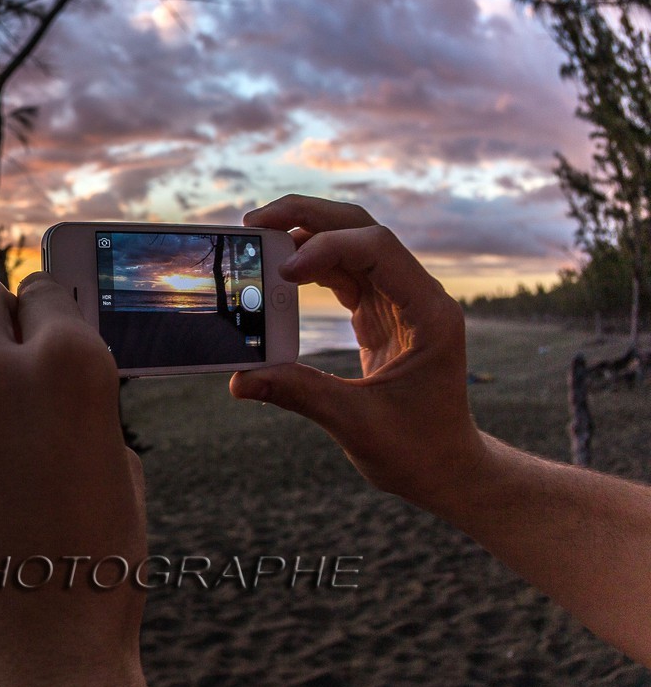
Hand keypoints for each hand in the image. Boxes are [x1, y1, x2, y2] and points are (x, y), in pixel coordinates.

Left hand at [0, 271, 147, 686]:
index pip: (46, 291)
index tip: (51, 330)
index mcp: (68, 364)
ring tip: (1, 479)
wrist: (26, 659)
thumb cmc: (94, 570)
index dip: (51, 313)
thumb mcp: (118, 469)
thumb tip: (52, 374)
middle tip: (9, 359)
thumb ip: (81, 405)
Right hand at [232, 195, 486, 507]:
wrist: (447, 469)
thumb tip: (240, 379)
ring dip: (304, 235)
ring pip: (350, 244)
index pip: (377, 249)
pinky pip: (342, 274)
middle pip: (362, 228)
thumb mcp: (356, 425)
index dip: (326, 248)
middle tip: (253, 220)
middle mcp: (417, 296)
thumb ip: (299, 394)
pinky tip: (277, 272)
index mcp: (428, 313)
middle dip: (308, 216)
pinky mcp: (380, 314)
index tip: (282, 273)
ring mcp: (399, 302)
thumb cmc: (418, 450)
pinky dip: (308, 267)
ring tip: (255, 236)